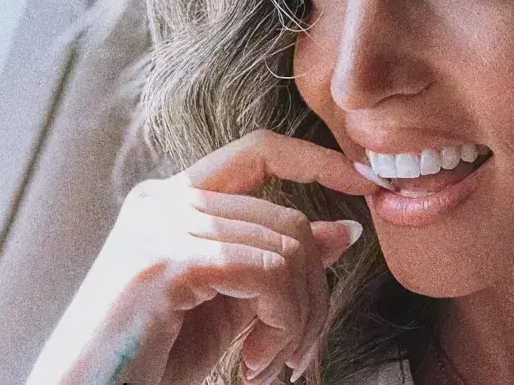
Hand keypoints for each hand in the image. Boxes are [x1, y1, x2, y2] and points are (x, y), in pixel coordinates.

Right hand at [25, 129, 378, 384]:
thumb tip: (343, 229)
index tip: (365, 182)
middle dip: (313, 295)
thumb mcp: (228, 305)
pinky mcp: (165, 263)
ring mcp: (160, 226)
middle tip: (296, 354)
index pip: (261, 150)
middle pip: (288, 219)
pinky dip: (282, 323)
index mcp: (174, 199)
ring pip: (288, 248)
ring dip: (298, 320)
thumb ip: (278, 262)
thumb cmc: (147, 358)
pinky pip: (268, 274)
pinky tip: (255, 361)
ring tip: (270, 363)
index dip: (317, 159)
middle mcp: (164, 200)